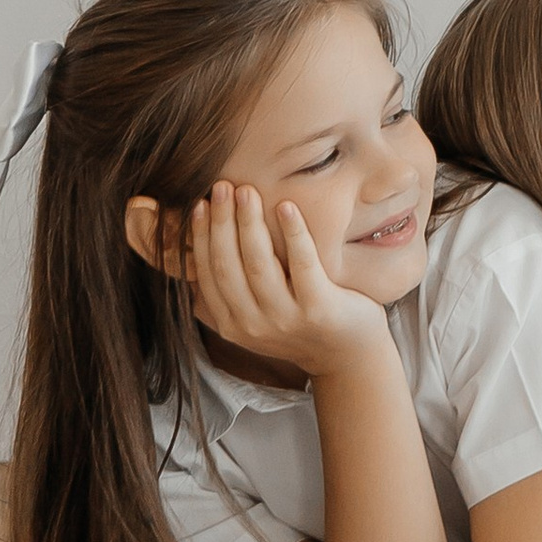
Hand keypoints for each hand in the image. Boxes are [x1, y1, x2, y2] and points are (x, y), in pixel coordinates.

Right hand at [186, 182, 389, 382]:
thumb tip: (194, 258)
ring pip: (259, 264)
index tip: (200, 203)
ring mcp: (286, 319)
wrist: (347, 355)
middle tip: (221, 186)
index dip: (201, 237)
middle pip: (227, 266)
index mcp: (231, 324)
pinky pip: (303, 265)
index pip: (207, 274)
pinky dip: (293, 234)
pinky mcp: (318, 309)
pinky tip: (286, 207)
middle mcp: (253, 324)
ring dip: (250, 224)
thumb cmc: (300, 325)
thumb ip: (228, 296)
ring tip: (247, 191)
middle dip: (221, 223)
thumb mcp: (255, 319)